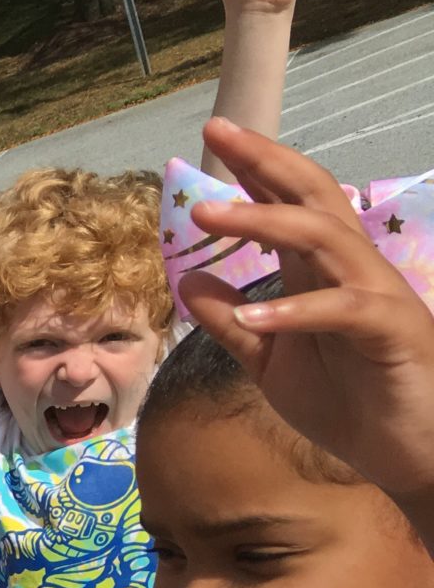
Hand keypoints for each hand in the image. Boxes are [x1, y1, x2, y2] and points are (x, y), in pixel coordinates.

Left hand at [182, 118, 433, 505]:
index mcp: (324, 272)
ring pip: (327, 238)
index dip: (255, 168)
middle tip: (217, 133)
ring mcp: (376, 296)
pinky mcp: (391, 332)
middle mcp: (353, 270)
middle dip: (266, 162)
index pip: (290, 204)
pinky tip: (252, 316)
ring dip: (265, 222)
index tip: (213, 135)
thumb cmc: (347, 401)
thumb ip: (229, 321)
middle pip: (314, 197)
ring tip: (207, 214)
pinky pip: (344, 308)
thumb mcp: (269, 360)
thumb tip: (185, 278)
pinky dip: (296, 310)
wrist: (402, 454)